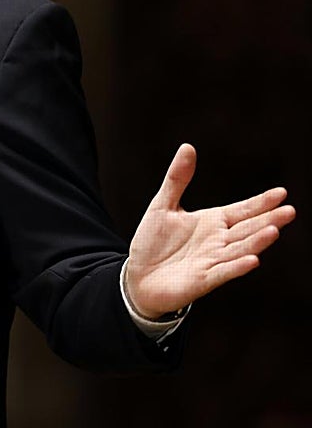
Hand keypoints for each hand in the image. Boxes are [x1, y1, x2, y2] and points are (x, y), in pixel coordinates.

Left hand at [125, 143, 295, 318]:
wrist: (138, 276)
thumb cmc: (153, 242)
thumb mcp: (163, 205)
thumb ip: (177, 179)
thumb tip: (187, 147)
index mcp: (212, 222)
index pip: (242, 210)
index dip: (260, 202)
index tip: (281, 193)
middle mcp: (219, 241)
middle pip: (248, 229)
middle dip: (269, 220)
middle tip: (290, 211)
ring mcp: (214, 261)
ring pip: (240, 249)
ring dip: (257, 241)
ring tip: (274, 229)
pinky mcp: (204, 279)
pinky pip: (223, 272)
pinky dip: (237, 266)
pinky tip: (252, 259)